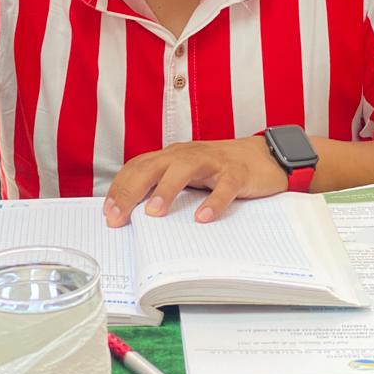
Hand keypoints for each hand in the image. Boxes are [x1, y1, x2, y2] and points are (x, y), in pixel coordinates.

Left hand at [103, 137, 287, 226]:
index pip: (138, 166)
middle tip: (118, 216)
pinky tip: (203, 218)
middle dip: (132, 190)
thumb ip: (164, 187)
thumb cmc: (220, 170)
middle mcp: (187, 154)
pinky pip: (225, 185)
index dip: (120, 187)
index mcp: (172, 156)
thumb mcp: (188, 177)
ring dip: (167, 189)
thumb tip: (134, 213)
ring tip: (154, 213)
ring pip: (185, 168)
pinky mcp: (237, 172)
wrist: (266, 156)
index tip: (108, 212)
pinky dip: (214, 201)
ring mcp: (213, 161)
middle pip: (153, 166)